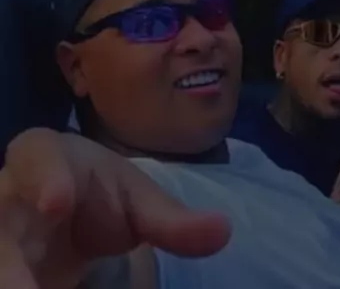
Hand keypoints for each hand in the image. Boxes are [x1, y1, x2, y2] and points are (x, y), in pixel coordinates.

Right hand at [0, 129, 230, 288]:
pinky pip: (6, 276)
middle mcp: (8, 195)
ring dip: (9, 282)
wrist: (60, 211)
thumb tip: (224, 231)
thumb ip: (172, 219)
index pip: (37, 156)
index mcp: (43, 157)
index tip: (56, 203)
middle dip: (7, 258)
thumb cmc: (97, 195)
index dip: (44, 177)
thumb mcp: (135, 200)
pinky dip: (20, 288)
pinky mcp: (2, 265)